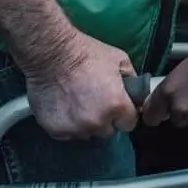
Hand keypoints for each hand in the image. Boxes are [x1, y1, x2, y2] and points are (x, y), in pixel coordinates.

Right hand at [20, 29, 138, 140]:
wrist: (51, 54)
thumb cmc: (86, 54)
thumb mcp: (119, 60)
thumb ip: (132, 81)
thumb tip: (136, 95)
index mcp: (116, 106)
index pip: (129, 124)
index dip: (125, 114)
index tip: (118, 107)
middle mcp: (97, 122)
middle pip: (108, 131)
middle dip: (106, 119)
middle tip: (96, 101)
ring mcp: (76, 129)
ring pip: (88, 134)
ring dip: (87, 123)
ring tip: (79, 103)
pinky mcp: (57, 131)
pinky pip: (69, 134)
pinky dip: (68, 124)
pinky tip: (65, 107)